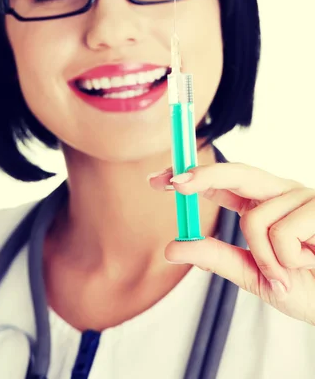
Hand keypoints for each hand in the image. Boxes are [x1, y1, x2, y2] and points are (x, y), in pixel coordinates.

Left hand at [149, 162, 314, 324]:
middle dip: (202, 176)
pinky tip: (308, 262)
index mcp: (263, 206)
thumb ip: (216, 258)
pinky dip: (285, 260)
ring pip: (253, 218)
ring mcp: (302, 197)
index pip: (222, 184)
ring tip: (288, 272)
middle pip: (235, 173)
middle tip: (173, 183)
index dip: (192, 177)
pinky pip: (279, 233)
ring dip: (265, 258)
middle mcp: (280, 194)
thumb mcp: (254, 275)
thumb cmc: (308, 288)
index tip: (159, 180)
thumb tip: (172, 247)